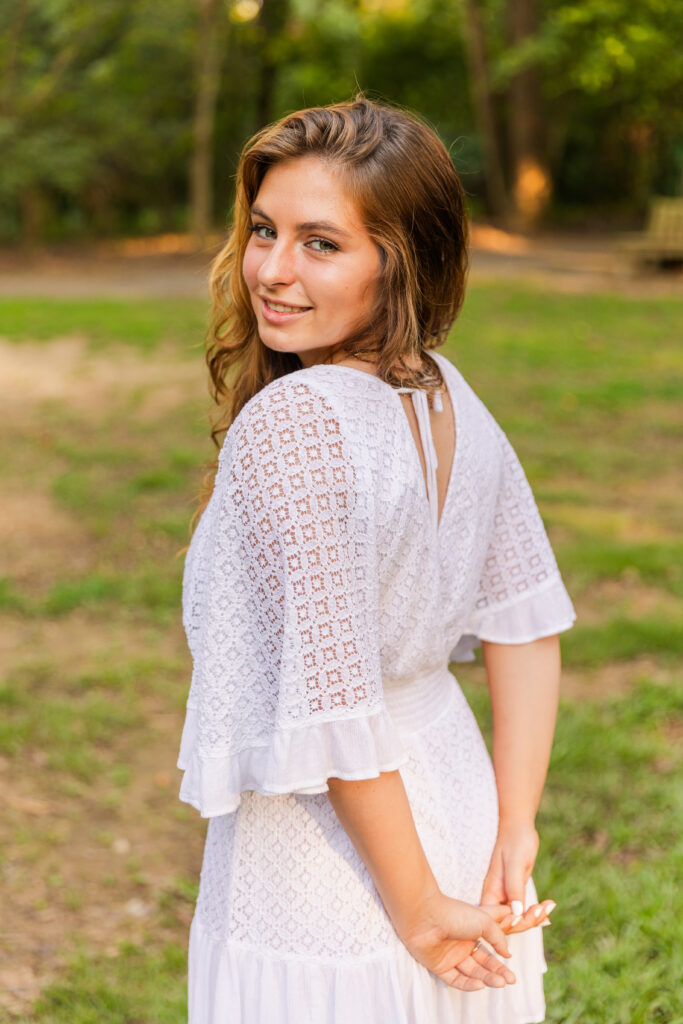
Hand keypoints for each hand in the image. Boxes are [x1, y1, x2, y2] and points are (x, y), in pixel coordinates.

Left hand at [400, 893, 515, 990]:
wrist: (425, 916)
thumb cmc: (454, 913)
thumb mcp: (484, 921)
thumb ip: (498, 937)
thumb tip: (507, 953)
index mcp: (472, 929)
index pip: (490, 944)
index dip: (501, 952)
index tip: (511, 959)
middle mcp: (461, 943)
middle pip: (483, 962)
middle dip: (498, 971)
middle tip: (511, 980)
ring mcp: (450, 955)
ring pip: (472, 972)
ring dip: (487, 978)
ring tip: (501, 983)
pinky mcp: (439, 966)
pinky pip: (455, 980)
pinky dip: (469, 984)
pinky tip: (481, 985)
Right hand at [481, 822, 555, 932]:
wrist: (519, 826)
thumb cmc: (515, 841)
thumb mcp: (515, 863)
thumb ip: (514, 888)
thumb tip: (516, 913)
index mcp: (490, 890)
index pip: (495, 920)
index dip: (510, 924)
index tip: (526, 917)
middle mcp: (496, 896)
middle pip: (507, 922)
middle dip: (526, 922)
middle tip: (543, 911)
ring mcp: (506, 895)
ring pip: (518, 917)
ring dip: (534, 917)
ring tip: (548, 907)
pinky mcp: (515, 891)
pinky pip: (524, 908)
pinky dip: (536, 910)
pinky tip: (548, 907)